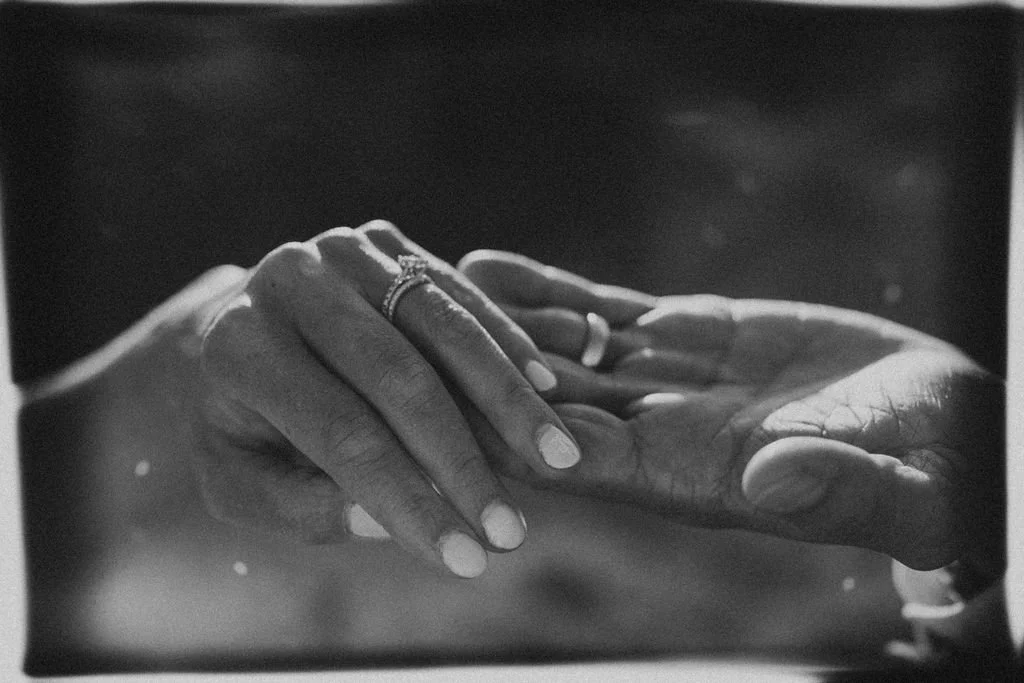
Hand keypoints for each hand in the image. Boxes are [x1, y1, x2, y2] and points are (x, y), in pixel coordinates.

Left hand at [124, 222, 581, 578]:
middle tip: (515, 530)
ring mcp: (341, 251)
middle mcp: (288, 281)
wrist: (235, 337)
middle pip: (400, 377)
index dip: (410, 501)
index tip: (466, 561)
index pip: (342, 433)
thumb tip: (387, 522)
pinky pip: (460, 293)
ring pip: (443, 326)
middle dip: (466, 460)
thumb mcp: (241, 483)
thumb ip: (305, 507)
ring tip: (558, 460)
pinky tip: (548, 392)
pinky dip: (506, 344)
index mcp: (238, 346)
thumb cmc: (239, 428)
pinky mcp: (384, 242)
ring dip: (507, 399)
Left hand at [460, 251, 1003, 569]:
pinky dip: (548, 287)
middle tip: (392, 337)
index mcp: (692, 474)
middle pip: (543, 400)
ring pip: (560, 349)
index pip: (576, 457)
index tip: (430, 406)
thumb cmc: (924, 468)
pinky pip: (602, 310)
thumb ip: (835, 484)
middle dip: (470, 370)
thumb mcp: (894, 483)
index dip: (504, 433)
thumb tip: (777, 477)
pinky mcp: (688, 333)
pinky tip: (488, 262)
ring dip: (491, 320)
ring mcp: (667, 378)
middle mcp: (660, 429)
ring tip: (417, 284)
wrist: (936, 423)